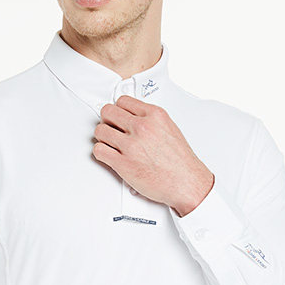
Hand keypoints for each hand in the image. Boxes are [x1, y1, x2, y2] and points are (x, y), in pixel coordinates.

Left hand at [92, 95, 214, 216]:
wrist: (186, 183)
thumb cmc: (180, 161)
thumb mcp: (170, 128)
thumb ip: (150, 120)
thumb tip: (133, 117)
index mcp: (154, 115)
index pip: (123, 101)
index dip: (118, 109)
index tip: (118, 115)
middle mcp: (142, 127)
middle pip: (108, 112)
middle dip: (107, 120)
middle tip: (111, 127)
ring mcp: (131, 145)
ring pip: (100, 131)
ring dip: (103, 137)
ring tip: (110, 143)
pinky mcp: (123, 163)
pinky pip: (99, 150)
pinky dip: (101, 152)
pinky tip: (109, 154)